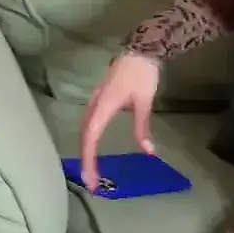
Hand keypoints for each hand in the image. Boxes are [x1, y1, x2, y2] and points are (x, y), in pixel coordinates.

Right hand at [77, 53, 162, 191]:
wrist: (140, 49)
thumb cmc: (142, 75)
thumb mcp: (145, 102)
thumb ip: (142, 127)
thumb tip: (149, 152)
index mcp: (103, 106)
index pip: (91, 138)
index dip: (89, 161)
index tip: (92, 180)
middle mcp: (95, 105)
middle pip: (85, 137)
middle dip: (86, 161)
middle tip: (92, 183)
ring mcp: (95, 101)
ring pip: (86, 130)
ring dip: (87, 151)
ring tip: (92, 171)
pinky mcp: (100, 99)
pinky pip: (90, 123)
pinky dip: (90, 139)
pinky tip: (94, 148)